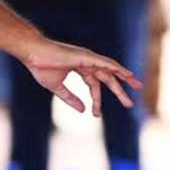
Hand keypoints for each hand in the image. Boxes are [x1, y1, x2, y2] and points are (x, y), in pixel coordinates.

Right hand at [23, 37, 141, 116]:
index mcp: (80, 68)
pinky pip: (105, 63)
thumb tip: (84, 111)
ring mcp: (87, 58)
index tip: (96, 115)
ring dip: (124, 78)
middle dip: (119, 90)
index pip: (94, 86)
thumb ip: (71, 99)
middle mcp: (87, 62)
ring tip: (137, 86)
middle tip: (130, 104)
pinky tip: (127, 74)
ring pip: (110, 70)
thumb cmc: (41, 67)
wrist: (32, 54)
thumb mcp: (57, 88)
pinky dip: (116, 68)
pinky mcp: (85, 56)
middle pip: (107, 78)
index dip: (96, 101)